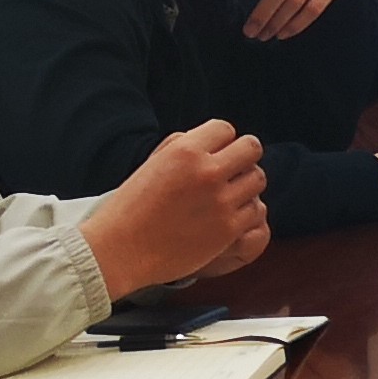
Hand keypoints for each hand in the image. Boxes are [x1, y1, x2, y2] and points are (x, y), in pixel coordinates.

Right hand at [79, 120, 267, 295]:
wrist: (119, 250)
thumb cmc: (131, 208)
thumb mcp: (153, 163)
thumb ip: (184, 146)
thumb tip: (212, 140)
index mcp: (184, 150)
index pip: (226, 129)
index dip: (222, 142)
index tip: (217, 155)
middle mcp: (206, 171)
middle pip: (251, 149)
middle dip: (244, 158)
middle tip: (234, 171)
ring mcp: (220, 200)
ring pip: (257, 179)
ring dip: (246, 185)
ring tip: (230, 195)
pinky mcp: (228, 229)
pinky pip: (255, 210)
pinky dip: (245, 213)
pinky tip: (229, 217)